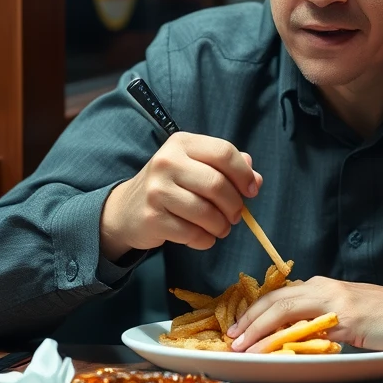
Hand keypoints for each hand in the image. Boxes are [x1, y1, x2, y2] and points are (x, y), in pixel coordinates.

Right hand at [100, 133, 262, 261]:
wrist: (126, 209)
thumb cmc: (170, 185)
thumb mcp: (195, 167)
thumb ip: (227, 168)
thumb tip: (255, 179)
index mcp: (181, 143)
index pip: (223, 152)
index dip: (243, 174)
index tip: (251, 191)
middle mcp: (167, 161)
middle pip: (217, 184)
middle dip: (234, 205)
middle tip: (235, 216)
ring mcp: (157, 190)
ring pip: (206, 212)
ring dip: (221, 226)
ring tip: (220, 228)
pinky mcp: (152, 217)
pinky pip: (192, 233)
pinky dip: (205, 240)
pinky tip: (202, 236)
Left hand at [226, 276, 382, 352]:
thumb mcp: (346, 318)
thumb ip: (320, 322)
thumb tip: (288, 338)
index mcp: (322, 287)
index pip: (278, 296)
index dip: (254, 312)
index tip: (235, 328)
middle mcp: (324, 287)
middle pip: (275, 299)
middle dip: (248, 319)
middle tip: (230, 339)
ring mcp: (335, 299)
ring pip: (285, 309)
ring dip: (259, 329)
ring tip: (242, 346)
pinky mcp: (348, 316)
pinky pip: (309, 327)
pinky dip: (286, 338)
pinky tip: (274, 350)